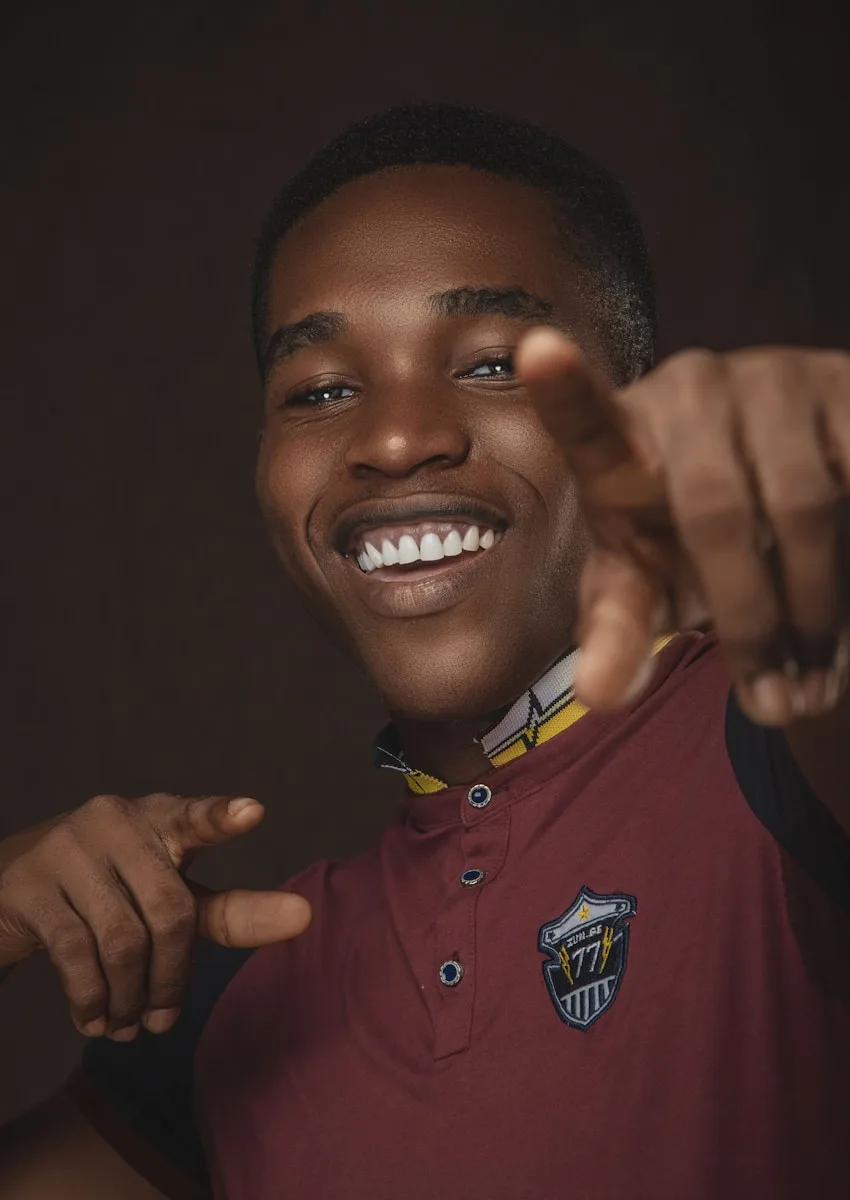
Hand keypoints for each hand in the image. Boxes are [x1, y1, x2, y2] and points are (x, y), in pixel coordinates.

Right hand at [0, 793, 310, 1039]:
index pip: (196, 817)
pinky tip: (95, 1019)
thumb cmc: (113, 888)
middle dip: (172, 977)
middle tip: (164, 1020)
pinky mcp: (31, 884)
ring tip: (129, 1027)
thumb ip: (226, 908)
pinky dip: (92, 998)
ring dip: (130, 997)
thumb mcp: (167, 893)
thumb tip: (302, 916)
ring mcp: (70, 848)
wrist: (9, 883)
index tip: (254, 813)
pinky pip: (75, 953)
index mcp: (160, 817)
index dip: (223, 817)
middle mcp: (116, 820)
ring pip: (123, 939)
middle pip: (170, 909)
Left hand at [517, 330, 849, 725]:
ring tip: (815, 684)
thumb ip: (615, 631)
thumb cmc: (679, 538)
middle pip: (715, 510)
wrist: (770, 487)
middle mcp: (687, 390)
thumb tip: (598, 697)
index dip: (565, 389)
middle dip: (749, 620)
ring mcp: (770, 376)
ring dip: (814, 608)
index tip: (538, 351)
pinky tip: (840, 627)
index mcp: (618, 439)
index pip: (585, 417)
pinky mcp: (841, 382)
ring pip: (803, 501)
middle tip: (772, 703)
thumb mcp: (644, 584)